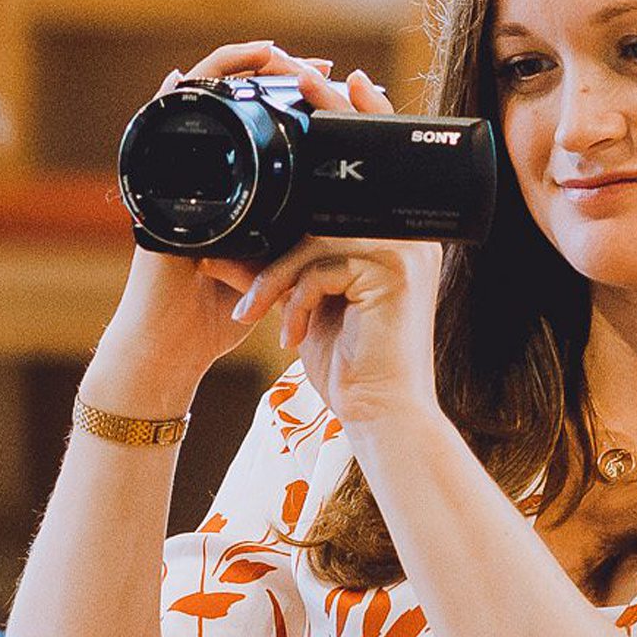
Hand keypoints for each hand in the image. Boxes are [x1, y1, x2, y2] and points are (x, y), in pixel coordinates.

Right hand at [86, 42, 396, 416]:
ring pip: (203, 96)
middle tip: (317, 67)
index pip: (266, 124)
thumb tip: (345, 211)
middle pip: (237, 100)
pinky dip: (188, 88)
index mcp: (236, 187)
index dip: (300, 99)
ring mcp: (177, 171)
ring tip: (274, 53)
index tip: (340, 89)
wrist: (176, 344)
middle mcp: (205, 171)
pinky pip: (168, 117)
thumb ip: (295, 234)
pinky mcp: (155, 180)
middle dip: (276, 73)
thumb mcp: (273, 264)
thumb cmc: (219, 312)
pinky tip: (195, 74)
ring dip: (238, 67)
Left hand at [231, 229, 445, 428]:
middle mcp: (406, 240)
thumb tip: (230, 251)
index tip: (242, 275)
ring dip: (276, 282)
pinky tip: (294, 338)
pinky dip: (297, 303)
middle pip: (318, 226)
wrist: (379, 413)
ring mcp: (404, 253)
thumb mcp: (303, 308)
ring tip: (261, 319)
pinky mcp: (392, 273)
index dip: (280, 247)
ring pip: (315, 243)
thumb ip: (277, 274)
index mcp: (390, 242)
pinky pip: (321, 270)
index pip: (324, 224)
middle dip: (272, 266)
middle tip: (247, 305)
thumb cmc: (350, 368)